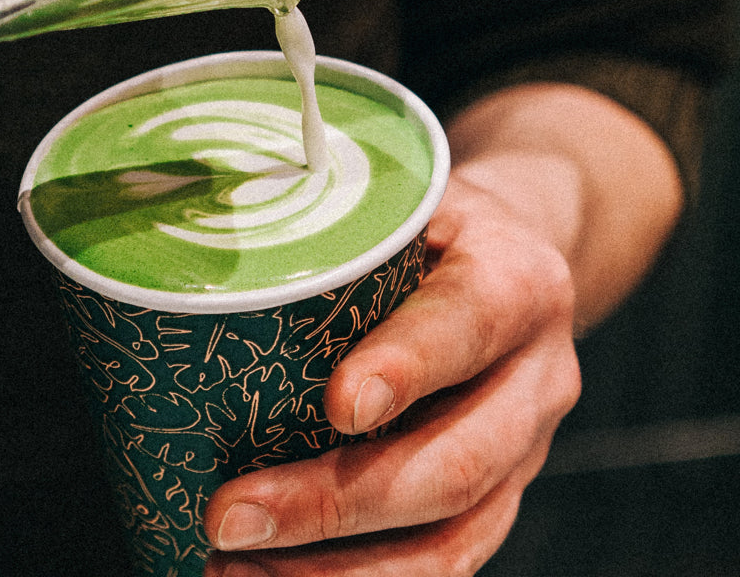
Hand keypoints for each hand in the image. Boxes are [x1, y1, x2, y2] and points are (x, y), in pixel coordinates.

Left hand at [202, 83, 683, 576]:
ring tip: (232, 569)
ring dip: (338, 571)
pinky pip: (445, 562)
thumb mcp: (406, 201)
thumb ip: (341, 232)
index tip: (336, 405)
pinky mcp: (501, 499)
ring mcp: (526, 453)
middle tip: (227, 518)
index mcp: (516, 282)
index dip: (407, 368)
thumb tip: (202, 260)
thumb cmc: (433, 231)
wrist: (519, 261)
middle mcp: (537, 378)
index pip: (469, 324)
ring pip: (453, 539)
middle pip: (456, 463)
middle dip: (334, 505)